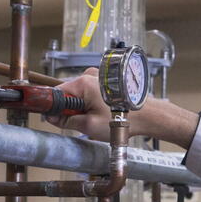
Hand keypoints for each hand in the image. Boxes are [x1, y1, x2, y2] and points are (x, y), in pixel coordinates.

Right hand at [47, 68, 200, 149]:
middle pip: (68, 93)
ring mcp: (99, 77)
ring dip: (82, 108)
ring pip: (80, 95)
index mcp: (83, 82)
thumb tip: (52, 118)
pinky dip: (92, 104)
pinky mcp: (107, 83)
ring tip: (95, 120)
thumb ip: (67, 120)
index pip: (56, 93)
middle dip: (71, 109)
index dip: (54, 109)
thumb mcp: (88, 126)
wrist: (148, 116)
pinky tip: (102, 114)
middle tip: (81, 123)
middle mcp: (90, 75)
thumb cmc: (122, 119)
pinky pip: (90, 93)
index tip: (56, 120)